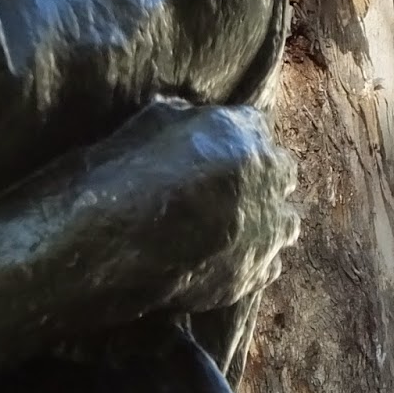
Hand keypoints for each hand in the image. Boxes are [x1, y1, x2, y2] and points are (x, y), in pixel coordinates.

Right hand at [53, 99, 297, 322]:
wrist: (107, 244)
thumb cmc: (118, 173)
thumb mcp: (148, 121)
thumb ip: (185, 117)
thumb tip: (191, 118)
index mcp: (242, 133)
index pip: (257, 124)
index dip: (236, 135)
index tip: (219, 145)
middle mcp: (267, 178)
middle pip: (282, 170)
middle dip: (261, 174)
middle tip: (226, 184)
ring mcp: (265, 230)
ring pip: (286, 221)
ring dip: (266, 217)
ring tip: (230, 223)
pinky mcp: (253, 275)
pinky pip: (269, 263)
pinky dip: (253, 256)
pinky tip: (223, 256)